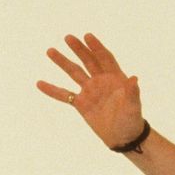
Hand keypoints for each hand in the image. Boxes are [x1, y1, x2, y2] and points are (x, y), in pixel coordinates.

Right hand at [37, 34, 146, 149]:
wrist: (124, 138)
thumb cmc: (132, 121)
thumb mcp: (133, 107)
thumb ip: (132, 93)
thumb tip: (135, 78)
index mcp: (115, 79)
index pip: (105, 59)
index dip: (97, 47)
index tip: (87, 36)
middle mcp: (101, 81)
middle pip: (88, 61)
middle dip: (79, 49)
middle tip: (68, 37)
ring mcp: (90, 91)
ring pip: (74, 73)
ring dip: (63, 62)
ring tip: (50, 51)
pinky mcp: (81, 104)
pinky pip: (65, 95)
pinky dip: (53, 90)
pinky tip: (39, 83)